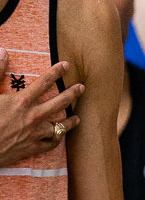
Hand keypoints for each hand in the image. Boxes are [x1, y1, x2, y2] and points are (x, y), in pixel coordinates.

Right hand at [0, 52, 83, 166]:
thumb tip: (3, 52)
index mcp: (21, 101)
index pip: (45, 82)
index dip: (57, 72)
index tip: (67, 65)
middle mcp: (33, 116)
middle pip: (60, 102)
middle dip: (73, 93)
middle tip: (82, 88)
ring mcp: (35, 133)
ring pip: (61, 126)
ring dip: (70, 121)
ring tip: (77, 118)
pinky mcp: (33, 148)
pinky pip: (52, 143)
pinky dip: (57, 139)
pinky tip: (60, 136)